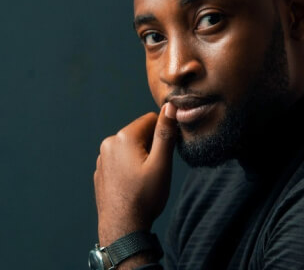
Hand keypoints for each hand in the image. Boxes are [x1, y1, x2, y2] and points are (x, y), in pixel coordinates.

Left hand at [94, 102, 177, 246]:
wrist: (122, 229)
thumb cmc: (144, 197)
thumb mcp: (161, 163)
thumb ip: (165, 132)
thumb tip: (170, 107)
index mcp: (124, 137)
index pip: (151, 119)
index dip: (163, 133)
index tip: (165, 153)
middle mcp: (109, 143)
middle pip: (139, 132)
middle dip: (151, 145)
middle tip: (155, 169)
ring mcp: (102, 158)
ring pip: (130, 146)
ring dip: (140, 155)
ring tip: (144, 178)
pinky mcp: (100, 171)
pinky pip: (120, 159)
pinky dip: (129, 165)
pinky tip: (133, 184)